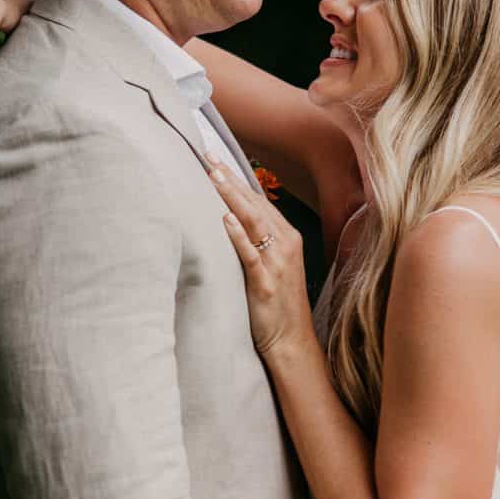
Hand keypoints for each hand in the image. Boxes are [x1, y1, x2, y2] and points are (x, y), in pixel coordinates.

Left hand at [207, 156, 314, 359]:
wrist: (291, 342)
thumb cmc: (277, 306)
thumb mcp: (272, 267)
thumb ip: (256, 243)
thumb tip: (230, 221)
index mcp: (287, 238)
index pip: (259, 201)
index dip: (237, 179)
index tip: (216, 160)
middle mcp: (285, 245)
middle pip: (255, 204)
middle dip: (231, 179)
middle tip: (208, 157)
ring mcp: (277, 264)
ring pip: (254, 222)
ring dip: (232, 198)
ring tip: (213, 177)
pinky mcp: (265, 284)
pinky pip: (251, 255)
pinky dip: (238, 236)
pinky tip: (225, 220)